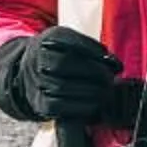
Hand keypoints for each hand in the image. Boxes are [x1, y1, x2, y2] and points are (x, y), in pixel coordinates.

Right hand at [0, 24, 123, 124]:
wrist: (32, 72)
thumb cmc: (61, 56)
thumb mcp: (72, 42)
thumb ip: (91, 48)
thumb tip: (114, 64)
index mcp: (49, 40)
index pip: (69, 42)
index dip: (93, 52)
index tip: (113, 61)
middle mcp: (37, 58)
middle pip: (63, 64)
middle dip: (93, 72)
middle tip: (110, 78)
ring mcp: (35, 81)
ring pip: (60, 86)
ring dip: (89, 91)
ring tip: (105, 91)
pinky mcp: (39, 102)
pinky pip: (57, 106)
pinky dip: (79, 106)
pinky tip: (93, 104)